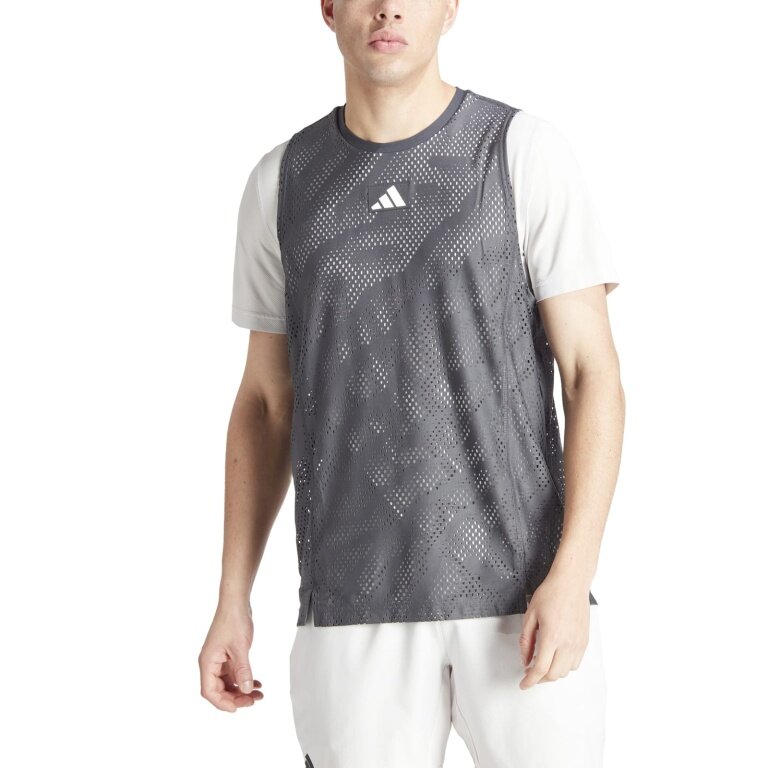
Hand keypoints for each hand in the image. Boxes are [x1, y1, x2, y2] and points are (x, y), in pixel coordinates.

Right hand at [199, 603, 263, 711]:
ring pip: (228, 683)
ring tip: (258, 695)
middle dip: (236, 698)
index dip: (222, 703)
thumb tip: (246, 690)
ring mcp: (219, 660)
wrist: (236, 603)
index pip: (209, 691)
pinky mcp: (227, 656)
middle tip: (253, 701)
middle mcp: (211, 663)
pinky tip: (256, 683)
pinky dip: (244, 680)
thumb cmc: (233, 621)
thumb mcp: (240, 647)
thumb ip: (243, 670)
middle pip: (219, 690)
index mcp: (208, 662)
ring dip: (242, 690)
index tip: (238, 708)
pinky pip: (233, 674)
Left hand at [518, 575, 591, 689]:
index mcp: (552, 637)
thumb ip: (526, 640)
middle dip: (540, 678)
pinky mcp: (585, 641)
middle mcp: (568, 643)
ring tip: (542, 664)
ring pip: (566, 671)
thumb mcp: (530, 615)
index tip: (524, 684)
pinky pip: (576, 663)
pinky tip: (556, 658)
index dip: (530, 680)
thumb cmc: (551, 594)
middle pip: (554, 674)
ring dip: (553, 673)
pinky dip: (564, 666)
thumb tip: (525, 659)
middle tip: (530, 673)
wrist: (571, 583)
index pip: (540, 669)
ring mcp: (579, 643)